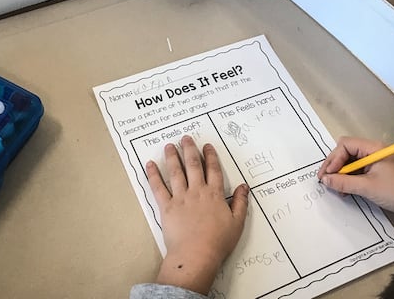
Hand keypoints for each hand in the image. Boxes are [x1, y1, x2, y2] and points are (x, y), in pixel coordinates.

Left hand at [146, 135, 248, 294]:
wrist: (196, 254)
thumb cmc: (218, 241)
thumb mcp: (237, 223)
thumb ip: (240, 203)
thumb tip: (243, 186)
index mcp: (214, 194)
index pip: (213, 170)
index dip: (210, 156)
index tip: (207, 146)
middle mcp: (197, 191)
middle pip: (193, 165)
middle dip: (189, 150)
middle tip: (185, 138)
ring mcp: (180, 198)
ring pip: (176, 172)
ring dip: (172, 157)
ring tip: (169, 146)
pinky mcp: (166, 207)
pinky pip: (158, 188)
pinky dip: (153, 175)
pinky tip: (150, 164)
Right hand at [317, 137, 393, 217]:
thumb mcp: (367, 187)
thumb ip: (344, 182)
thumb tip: (326, 180)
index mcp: (373, 148)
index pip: (346, 145)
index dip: (334, 158)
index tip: (328, 174)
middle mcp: (373, 151)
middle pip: (346, 152)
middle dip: (335, 166)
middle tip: (326, 180)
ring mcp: (374, 161)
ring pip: (350, 162)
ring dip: (340, 174)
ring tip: (336, 188)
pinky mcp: (375, 171)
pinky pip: (356, 170)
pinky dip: (348, 179)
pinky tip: (345, 189)